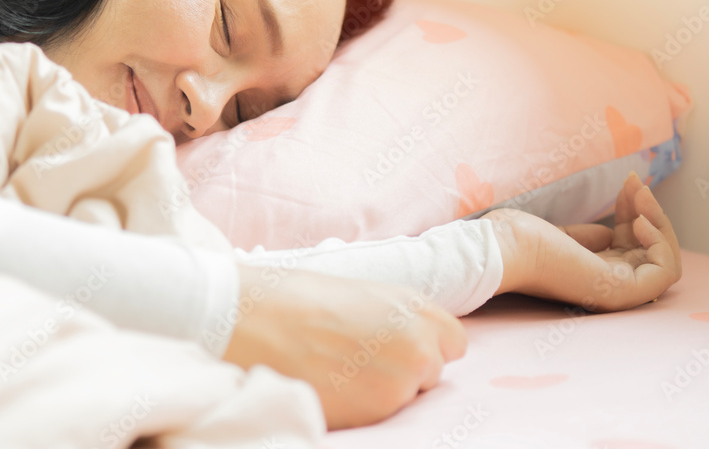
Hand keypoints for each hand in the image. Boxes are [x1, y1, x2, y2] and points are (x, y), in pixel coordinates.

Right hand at [222, 265, 467, 429]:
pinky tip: (331, 383)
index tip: (399, 346)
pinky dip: (362, 404)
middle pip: (431, 372)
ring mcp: (400, 383)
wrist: (254, 319)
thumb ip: (398, 317)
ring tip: (339, 367)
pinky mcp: (376, 412)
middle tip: (358, 356)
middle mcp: (418, 345)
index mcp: (416, 307)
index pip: (453, 342)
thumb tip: (411, 339)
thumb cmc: (299, 297)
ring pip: (406, 396)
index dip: (426, 345)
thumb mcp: (363, 294)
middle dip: (403, 369)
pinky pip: (382, 414)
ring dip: (382, 389)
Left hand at [484, 172, 681, 311]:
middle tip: (636, 183)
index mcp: (592, 276)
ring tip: (640, 195)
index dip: (635, 213)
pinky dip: (661, 243)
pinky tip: (639, 221)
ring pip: (664, 260)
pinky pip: (666, 272)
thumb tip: (610, 233)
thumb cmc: (522, 240)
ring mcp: (616, 293)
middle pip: (651, 251)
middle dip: (649, 211)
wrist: (505, 248)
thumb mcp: (564, 236)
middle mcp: (608, 288)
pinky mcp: (621, 291)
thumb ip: (589, 238)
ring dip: (660, 222)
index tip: (628, 186)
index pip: (632, 247)